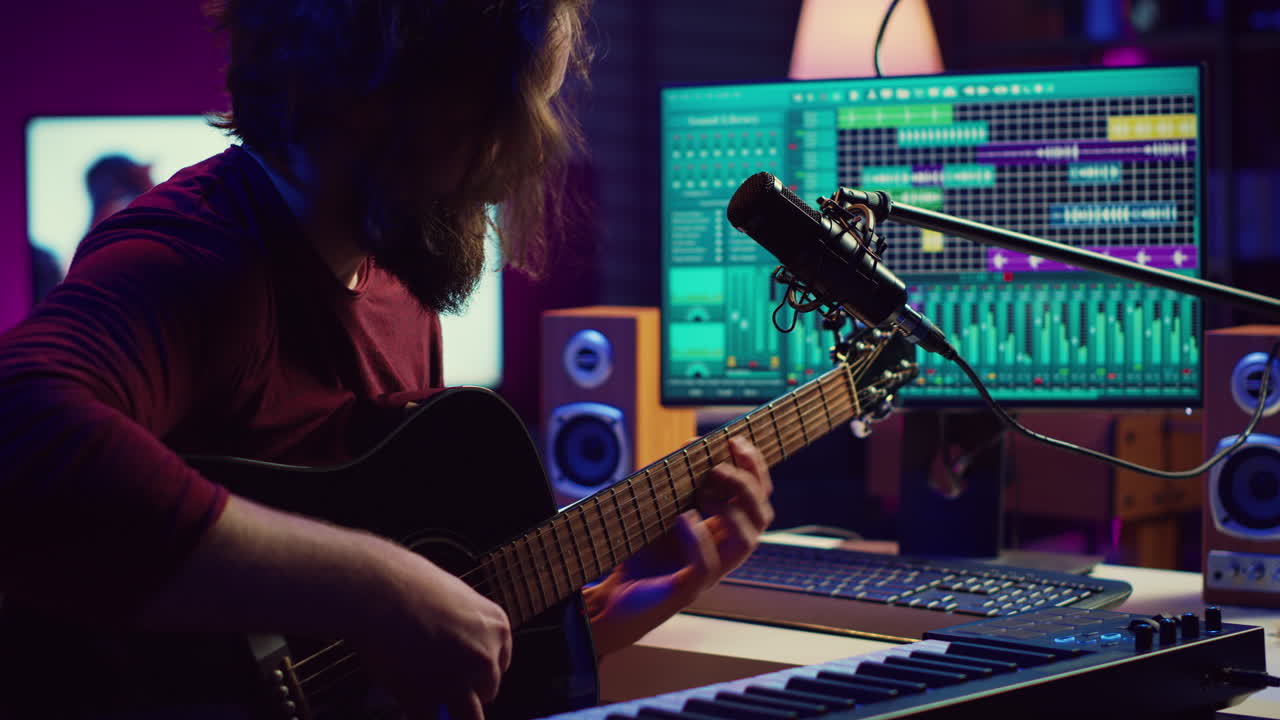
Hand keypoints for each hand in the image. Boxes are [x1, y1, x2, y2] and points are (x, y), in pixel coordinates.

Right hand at [351, 547, 511, 719]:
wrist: (379, 590)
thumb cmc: (408, 585)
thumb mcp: (455, 598)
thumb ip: (464, 626)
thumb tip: (457, 647)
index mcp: (496, 628)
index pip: (499, 664)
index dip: (478, 671)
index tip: (464, 673)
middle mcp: (485, 656)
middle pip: (487, 690)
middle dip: (465, 690)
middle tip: (440, 684)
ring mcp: (460, 680)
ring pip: (470, 716)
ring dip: (452, 713)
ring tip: (432, 702)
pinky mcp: (429, 699)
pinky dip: (421, 715)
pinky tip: (409, 705)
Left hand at [585, 436, 773, 655]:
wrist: (614, 597)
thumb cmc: (640, 554)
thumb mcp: (661, 511)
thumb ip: (678, 483)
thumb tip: (691, 443)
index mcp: (723, 530)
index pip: (756, 497)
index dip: (753, 467)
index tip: (736, 440)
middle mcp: (724, 550)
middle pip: (762, 516)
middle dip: (748, 485)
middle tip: (719, 466)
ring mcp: (709, 572)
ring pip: (746, 542)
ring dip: (731, 510)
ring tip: (704, 490)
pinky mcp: (688, 590)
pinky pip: (707, 565)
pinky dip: (699, 538)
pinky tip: (683, 518)